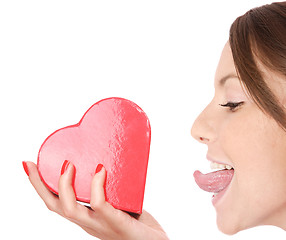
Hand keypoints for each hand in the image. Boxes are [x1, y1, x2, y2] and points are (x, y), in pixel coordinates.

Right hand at [23, 161, 168, 239]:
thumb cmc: (140, 225)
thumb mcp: (121, 203)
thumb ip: (113, 189)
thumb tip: (107, 163)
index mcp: (87, 218)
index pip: (57, 204)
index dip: (40, 187)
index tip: (30, 166)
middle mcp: (89, 224)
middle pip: (55, 207)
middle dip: (38, 186)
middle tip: (32, 164)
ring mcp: (102, 226)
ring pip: (71, 210)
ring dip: (65, 186)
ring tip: (68, 165)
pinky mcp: (118, 224)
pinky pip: (101, 206)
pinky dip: (97, 187)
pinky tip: (101, 170)